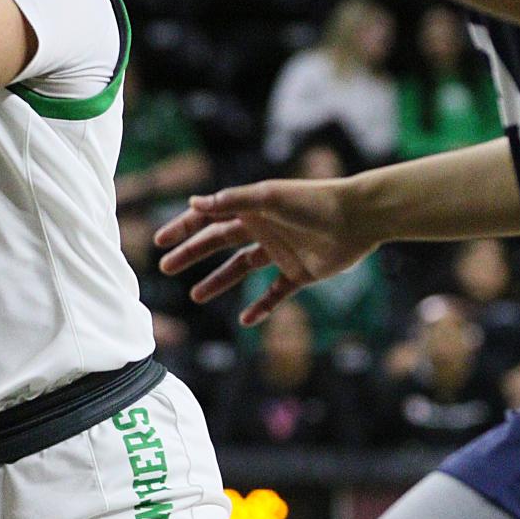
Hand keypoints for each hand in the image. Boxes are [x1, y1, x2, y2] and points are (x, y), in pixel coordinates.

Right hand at [153, 177, 379, 325]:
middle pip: (219, 243)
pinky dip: (261, 307)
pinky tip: (246, 320)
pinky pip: (275, 293)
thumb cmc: (313, 201)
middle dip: (192, 254)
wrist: (359, 218)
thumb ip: (231, 201)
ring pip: (241, 269)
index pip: (210, 218)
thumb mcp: (268, 197)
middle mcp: (263, 229)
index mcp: (252, 208)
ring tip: (195, 296)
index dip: (184, 229)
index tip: (161, 241)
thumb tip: (194, 202)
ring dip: (218, 281)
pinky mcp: (299, 273)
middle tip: (166, 267)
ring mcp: (280, 252)